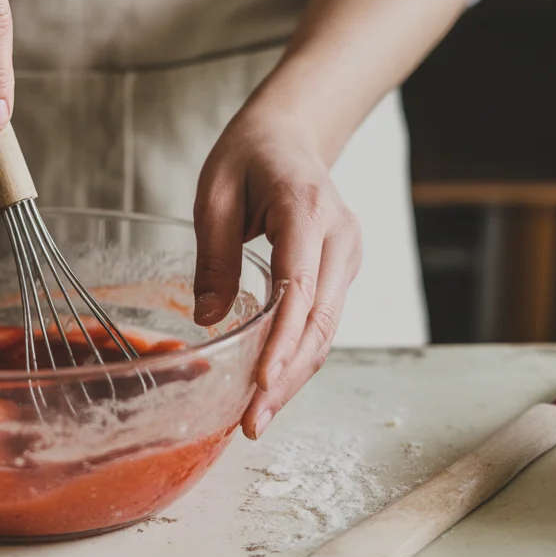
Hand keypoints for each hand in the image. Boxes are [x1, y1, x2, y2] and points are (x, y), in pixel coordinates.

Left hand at [192, 109, 361, 439]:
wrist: (291, 134)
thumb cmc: (249, 155)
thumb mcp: (215, 193)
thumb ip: (214, 255)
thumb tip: (208, 321)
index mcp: (307, 210)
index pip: (300, 287)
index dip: (283, 340)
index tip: (263, 382)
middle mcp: (340, 237)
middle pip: (320, 322)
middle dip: (287, 377)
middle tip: (252, 422)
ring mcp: (347, 256)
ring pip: (326, 330)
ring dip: (293, 377)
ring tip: (257, 418)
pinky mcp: (341, 271)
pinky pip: (322, 321)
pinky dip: (298, 356)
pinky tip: (271, 387)